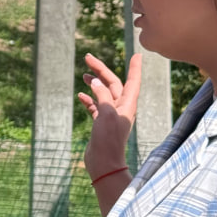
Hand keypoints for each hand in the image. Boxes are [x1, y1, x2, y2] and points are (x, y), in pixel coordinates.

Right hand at [80, 53, 139, 176]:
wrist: (104, 162)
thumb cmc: (108, 139)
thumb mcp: (106, 113)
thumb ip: (102, 95)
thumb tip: (95, 82)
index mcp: (128, 104)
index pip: (132, 81)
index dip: (134, 67)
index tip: (137, 54)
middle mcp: (121, 108)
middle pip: (112, 84)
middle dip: (101, 71)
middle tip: (87, 58)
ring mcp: (111, 115)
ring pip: (103, 94)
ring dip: (94, 83)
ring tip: (83, 75)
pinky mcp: (101, 123)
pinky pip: (95, 106)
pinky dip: (88, 99)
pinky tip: (80, 95)